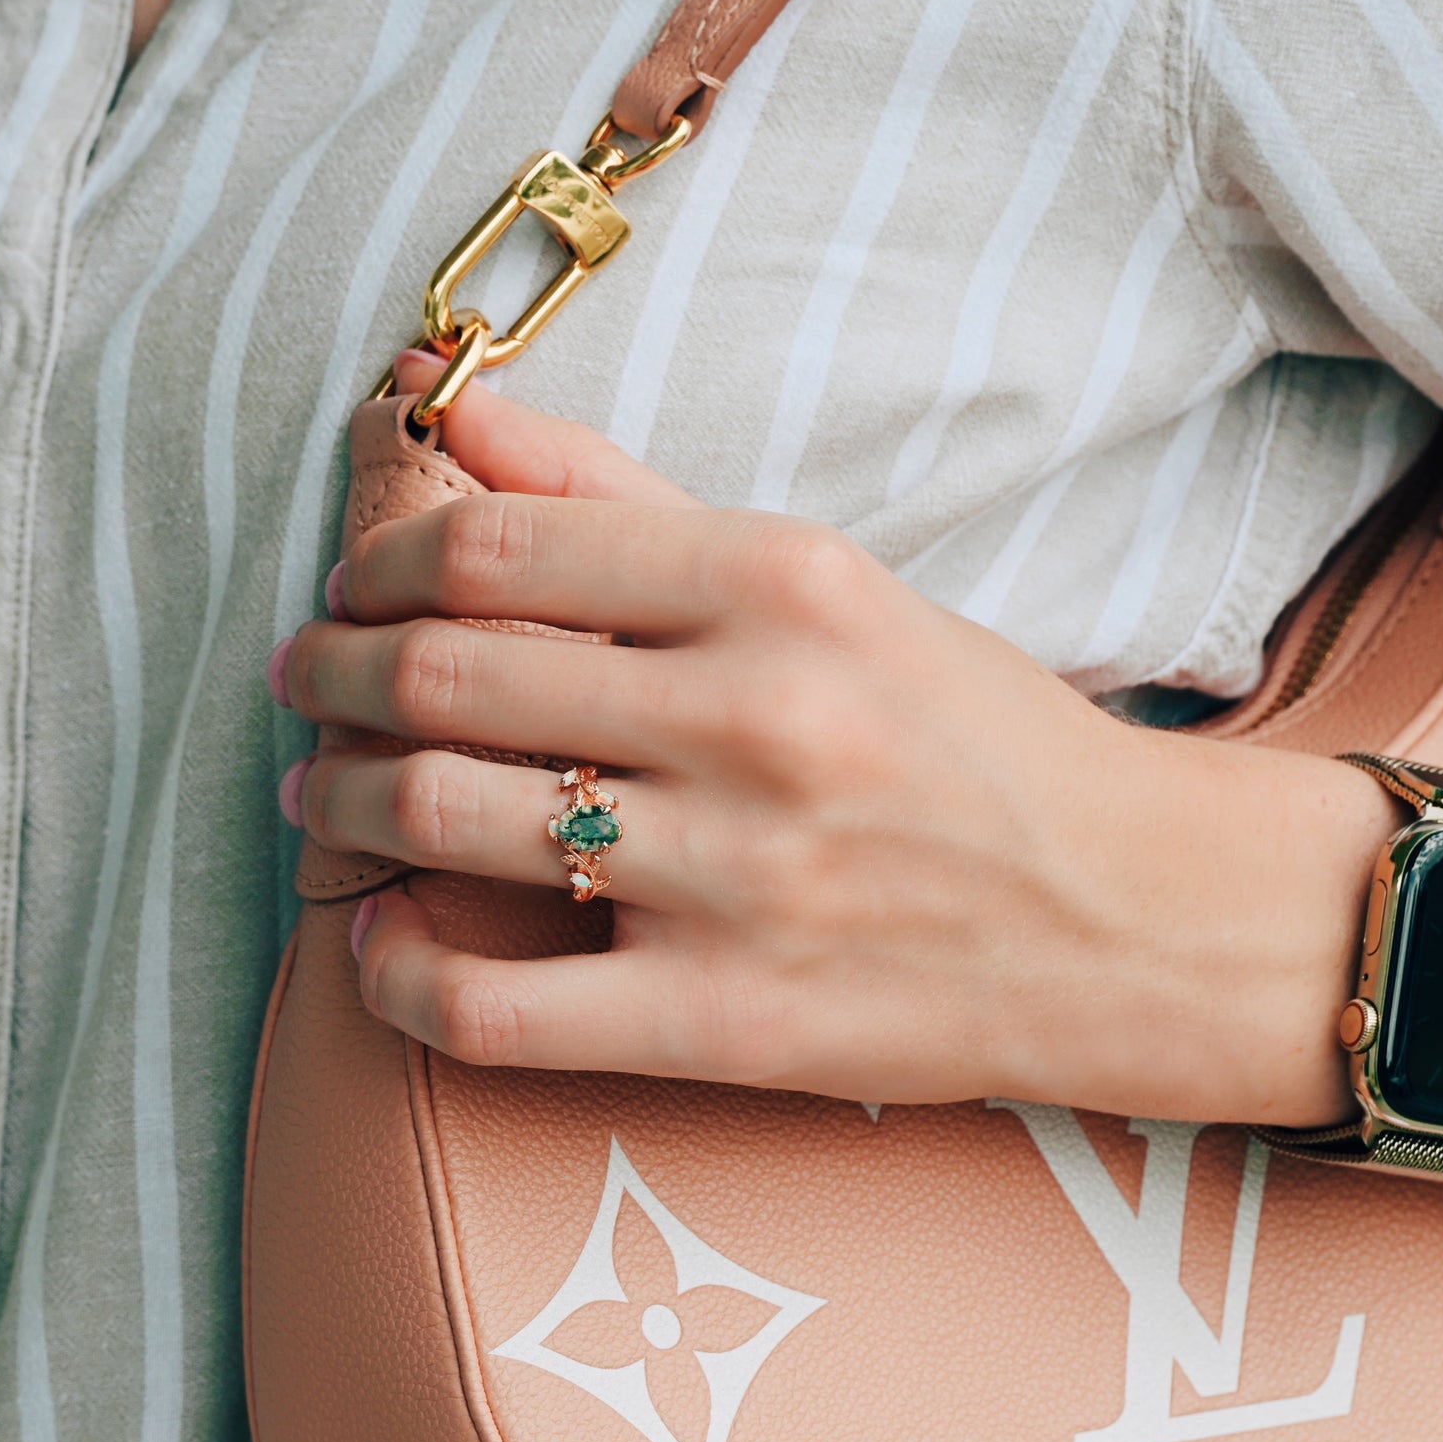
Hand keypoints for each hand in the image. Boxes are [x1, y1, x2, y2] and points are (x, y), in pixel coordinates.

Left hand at [272, 359, 1389, 1120]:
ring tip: (324, 795)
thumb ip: (640, 499)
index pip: (498, 544)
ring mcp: (741, 877)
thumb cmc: (981, 741)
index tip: (357, 589)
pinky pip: (495, 1008)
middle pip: (445, 673)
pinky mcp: (731, 1021)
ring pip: (446, 823)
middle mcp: (758, 718)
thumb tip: (469, 421)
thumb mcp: (838, 587)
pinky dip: (399, 978)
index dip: (378, 565)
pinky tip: (383, 946)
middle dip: (329, 673)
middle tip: (307, 682)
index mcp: (786, 582)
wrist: (1136, 918)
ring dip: (341, 803)